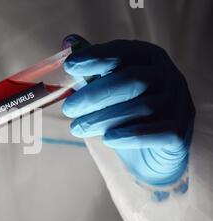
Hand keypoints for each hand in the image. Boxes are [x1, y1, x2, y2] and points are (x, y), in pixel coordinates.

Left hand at [62, 35, 194, 194]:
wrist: (150, 152)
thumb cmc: (124, 114)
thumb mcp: (108, 89)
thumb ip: (92, 68)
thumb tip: (69, 41)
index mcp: (149, 58)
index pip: (122, 51)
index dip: (95, 57)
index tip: (69, 66)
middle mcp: (168, 76)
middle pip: (131, 79)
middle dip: (94, 95)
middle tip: (68, 109)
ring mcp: (178, 104)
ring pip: (142, 107)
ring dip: (103, 118)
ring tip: (77, 128)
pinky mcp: (179, 132)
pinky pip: (157, 132)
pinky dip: (130, 136)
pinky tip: (108, 139)